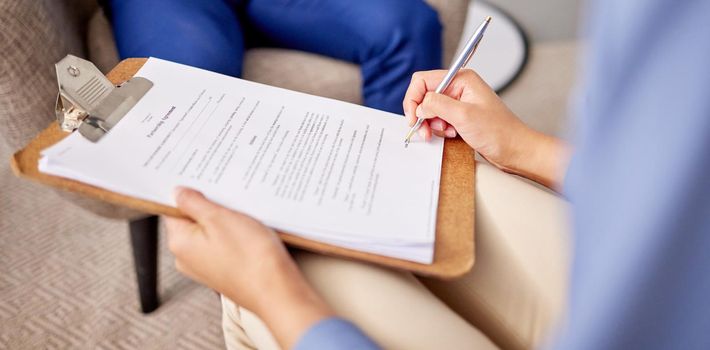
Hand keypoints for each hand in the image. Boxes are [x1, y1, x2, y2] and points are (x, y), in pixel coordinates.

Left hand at [164, 187, 332, 348]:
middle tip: (229, 196)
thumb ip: (194, 203)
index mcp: (180, 242)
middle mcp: (187, 257)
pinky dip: (234, 234)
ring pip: (211, 231)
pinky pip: (224, 244)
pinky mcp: (224, 270)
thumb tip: (178, 193)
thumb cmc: (250, 257)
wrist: (277, 290)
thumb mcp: (220, 218)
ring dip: (225, 220)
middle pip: (192, 220)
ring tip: (244, 214)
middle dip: (210, 206)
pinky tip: (250, 230)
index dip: (189, 192)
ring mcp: (206, 266)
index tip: (204, 181)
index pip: (173, 208)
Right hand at [403, 69, 569, 188]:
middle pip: (424, 96)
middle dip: (422, 114)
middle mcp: (459, 87)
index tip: (413, 117)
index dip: (414, 99)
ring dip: (432, 124)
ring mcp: (459, 102)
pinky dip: (440, 130)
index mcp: (461, 79)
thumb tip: (419, 105)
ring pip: (430, 110)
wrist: (515, 150)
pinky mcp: (460, 116)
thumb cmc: (499, 132)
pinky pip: (439, 120)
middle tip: (425, 130)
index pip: (423, 81)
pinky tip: (452, 135)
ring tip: (444, 133)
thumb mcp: (464, 116)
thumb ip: (437, 105)